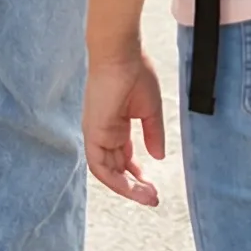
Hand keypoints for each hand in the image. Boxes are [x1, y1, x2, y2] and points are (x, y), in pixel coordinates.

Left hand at [83, 48, 164, 204]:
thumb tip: (158, 156)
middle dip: (135, 187)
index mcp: (116, 124)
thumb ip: (153, 133)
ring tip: (148, 197)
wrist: (121, 51)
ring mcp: (96, 132)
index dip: (138, 174)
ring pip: (107, 172)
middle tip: (153, 198)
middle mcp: (104, 131)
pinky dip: (114, 180)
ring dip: (126, 188)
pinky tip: (132, 188)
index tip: (154, 186)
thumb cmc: (135, 70)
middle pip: (116, 168)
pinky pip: (99, 165)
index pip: (124, 157)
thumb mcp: (150, 108)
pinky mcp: (93, 132)